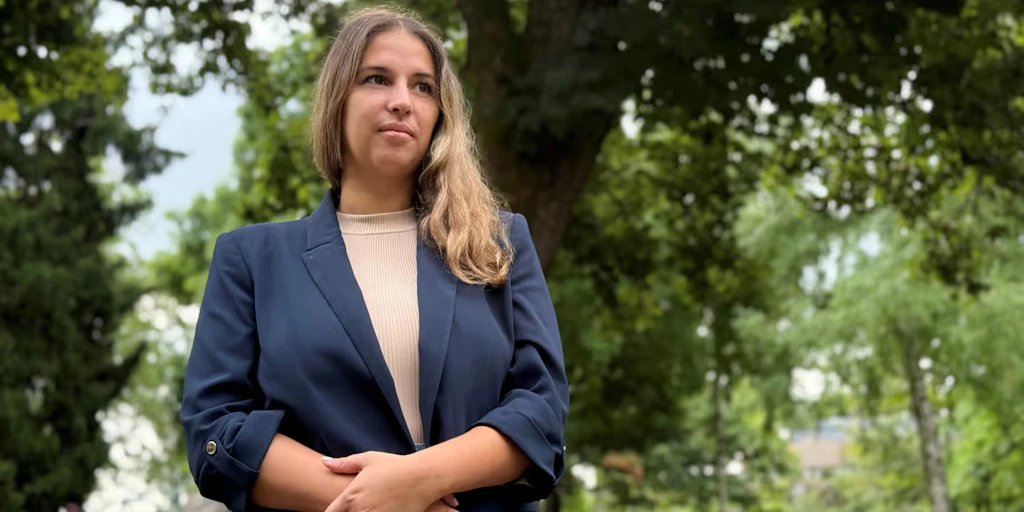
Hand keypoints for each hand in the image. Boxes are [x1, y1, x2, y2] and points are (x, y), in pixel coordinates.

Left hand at [323, 451, 456, 511]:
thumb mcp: (368, 459)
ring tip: (373, 506)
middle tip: (361, 505)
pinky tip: (383, 509)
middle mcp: (360, 511)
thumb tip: (325, 462)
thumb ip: (344, 464)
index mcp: (351, 497)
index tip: (339, 509)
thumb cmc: (396, 466)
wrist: (423, 477)